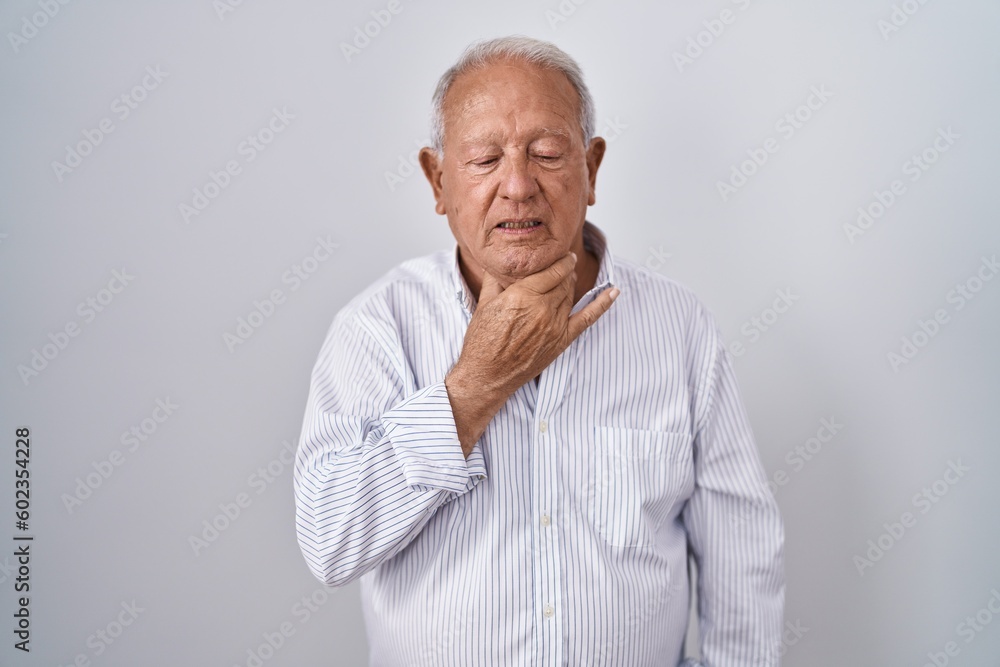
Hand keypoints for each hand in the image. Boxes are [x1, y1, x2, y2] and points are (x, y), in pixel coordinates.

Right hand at [445, 252, 618, 454]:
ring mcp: (554, 326)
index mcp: (522, 296)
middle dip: (565, 270)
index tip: (563, 254)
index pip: (550, 270)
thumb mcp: (484, 304)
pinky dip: (603, 304)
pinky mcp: (561, 341)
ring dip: (572, 283)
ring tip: (568, 278)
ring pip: (571, 295)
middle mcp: (542, 309)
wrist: (487, 376)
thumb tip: (499, 262)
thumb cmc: (482, 342)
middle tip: (564, 264)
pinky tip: (614, 292)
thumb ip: (495, 280)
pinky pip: (587, 319)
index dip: (560, 260)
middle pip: (563, 281)